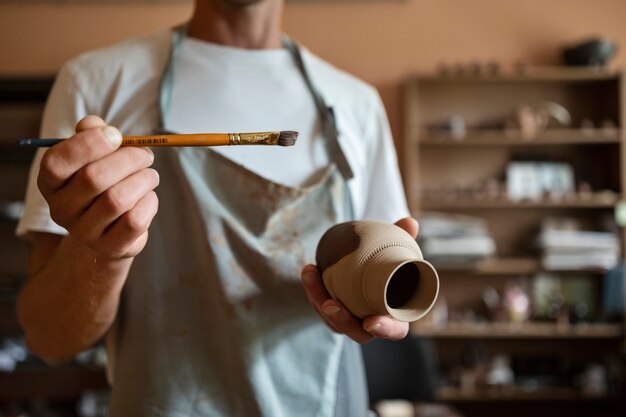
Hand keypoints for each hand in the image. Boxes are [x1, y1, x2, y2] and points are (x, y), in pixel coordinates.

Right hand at [37, 115, 159, 258]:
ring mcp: (84, 232)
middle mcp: (61, 209)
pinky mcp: (110, 247)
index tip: (116, 135)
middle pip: (93, 178)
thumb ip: (91, 134)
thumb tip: (94, 124)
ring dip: (143, 180)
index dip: (89, 144)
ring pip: (118, 199)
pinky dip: (149, 202)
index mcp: (50, 182)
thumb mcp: (94, 156)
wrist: (111, 229)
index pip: (56, 162)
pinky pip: (135, 221)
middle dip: (128, 159)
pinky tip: (149, 197)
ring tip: (151, 175)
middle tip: (146, 155)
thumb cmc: (104, 182)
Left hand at [301, 217, 418, 343]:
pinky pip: (320, 306)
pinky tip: (310, 270)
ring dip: (318, 298)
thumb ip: (403, 238)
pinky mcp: (332, 314)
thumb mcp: (396, 252)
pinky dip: (313, 289)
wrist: (368, 269)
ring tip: (311, 274)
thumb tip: (410, 222)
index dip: (385, 329)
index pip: (395, 331)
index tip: (370, 321)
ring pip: (333, 320)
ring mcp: (350, 322)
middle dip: (341, 320)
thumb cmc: (389, 266)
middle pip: (357, 333)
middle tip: (330, 304)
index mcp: (395, 316)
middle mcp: (372, 324)